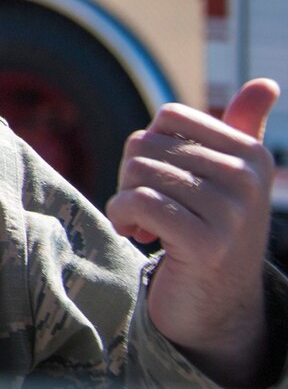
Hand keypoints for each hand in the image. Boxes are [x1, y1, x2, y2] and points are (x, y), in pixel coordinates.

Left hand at [107, 78, 279, 388]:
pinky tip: (137, 234)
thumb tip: (266, 83)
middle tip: (150, 207)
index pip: (169, 117)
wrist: (218, 305)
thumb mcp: (230, 176)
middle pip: (147, 143)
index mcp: (252, 154)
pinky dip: (122, 215)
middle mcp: (248, 179)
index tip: (164, 179)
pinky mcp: (205, 244)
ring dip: (125, 199)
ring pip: (138, 172)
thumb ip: (243, 127)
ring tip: (147, 223)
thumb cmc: (211, 228)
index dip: (149, 145)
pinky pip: (136, 202)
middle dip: (133, 175)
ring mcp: (231, 213)